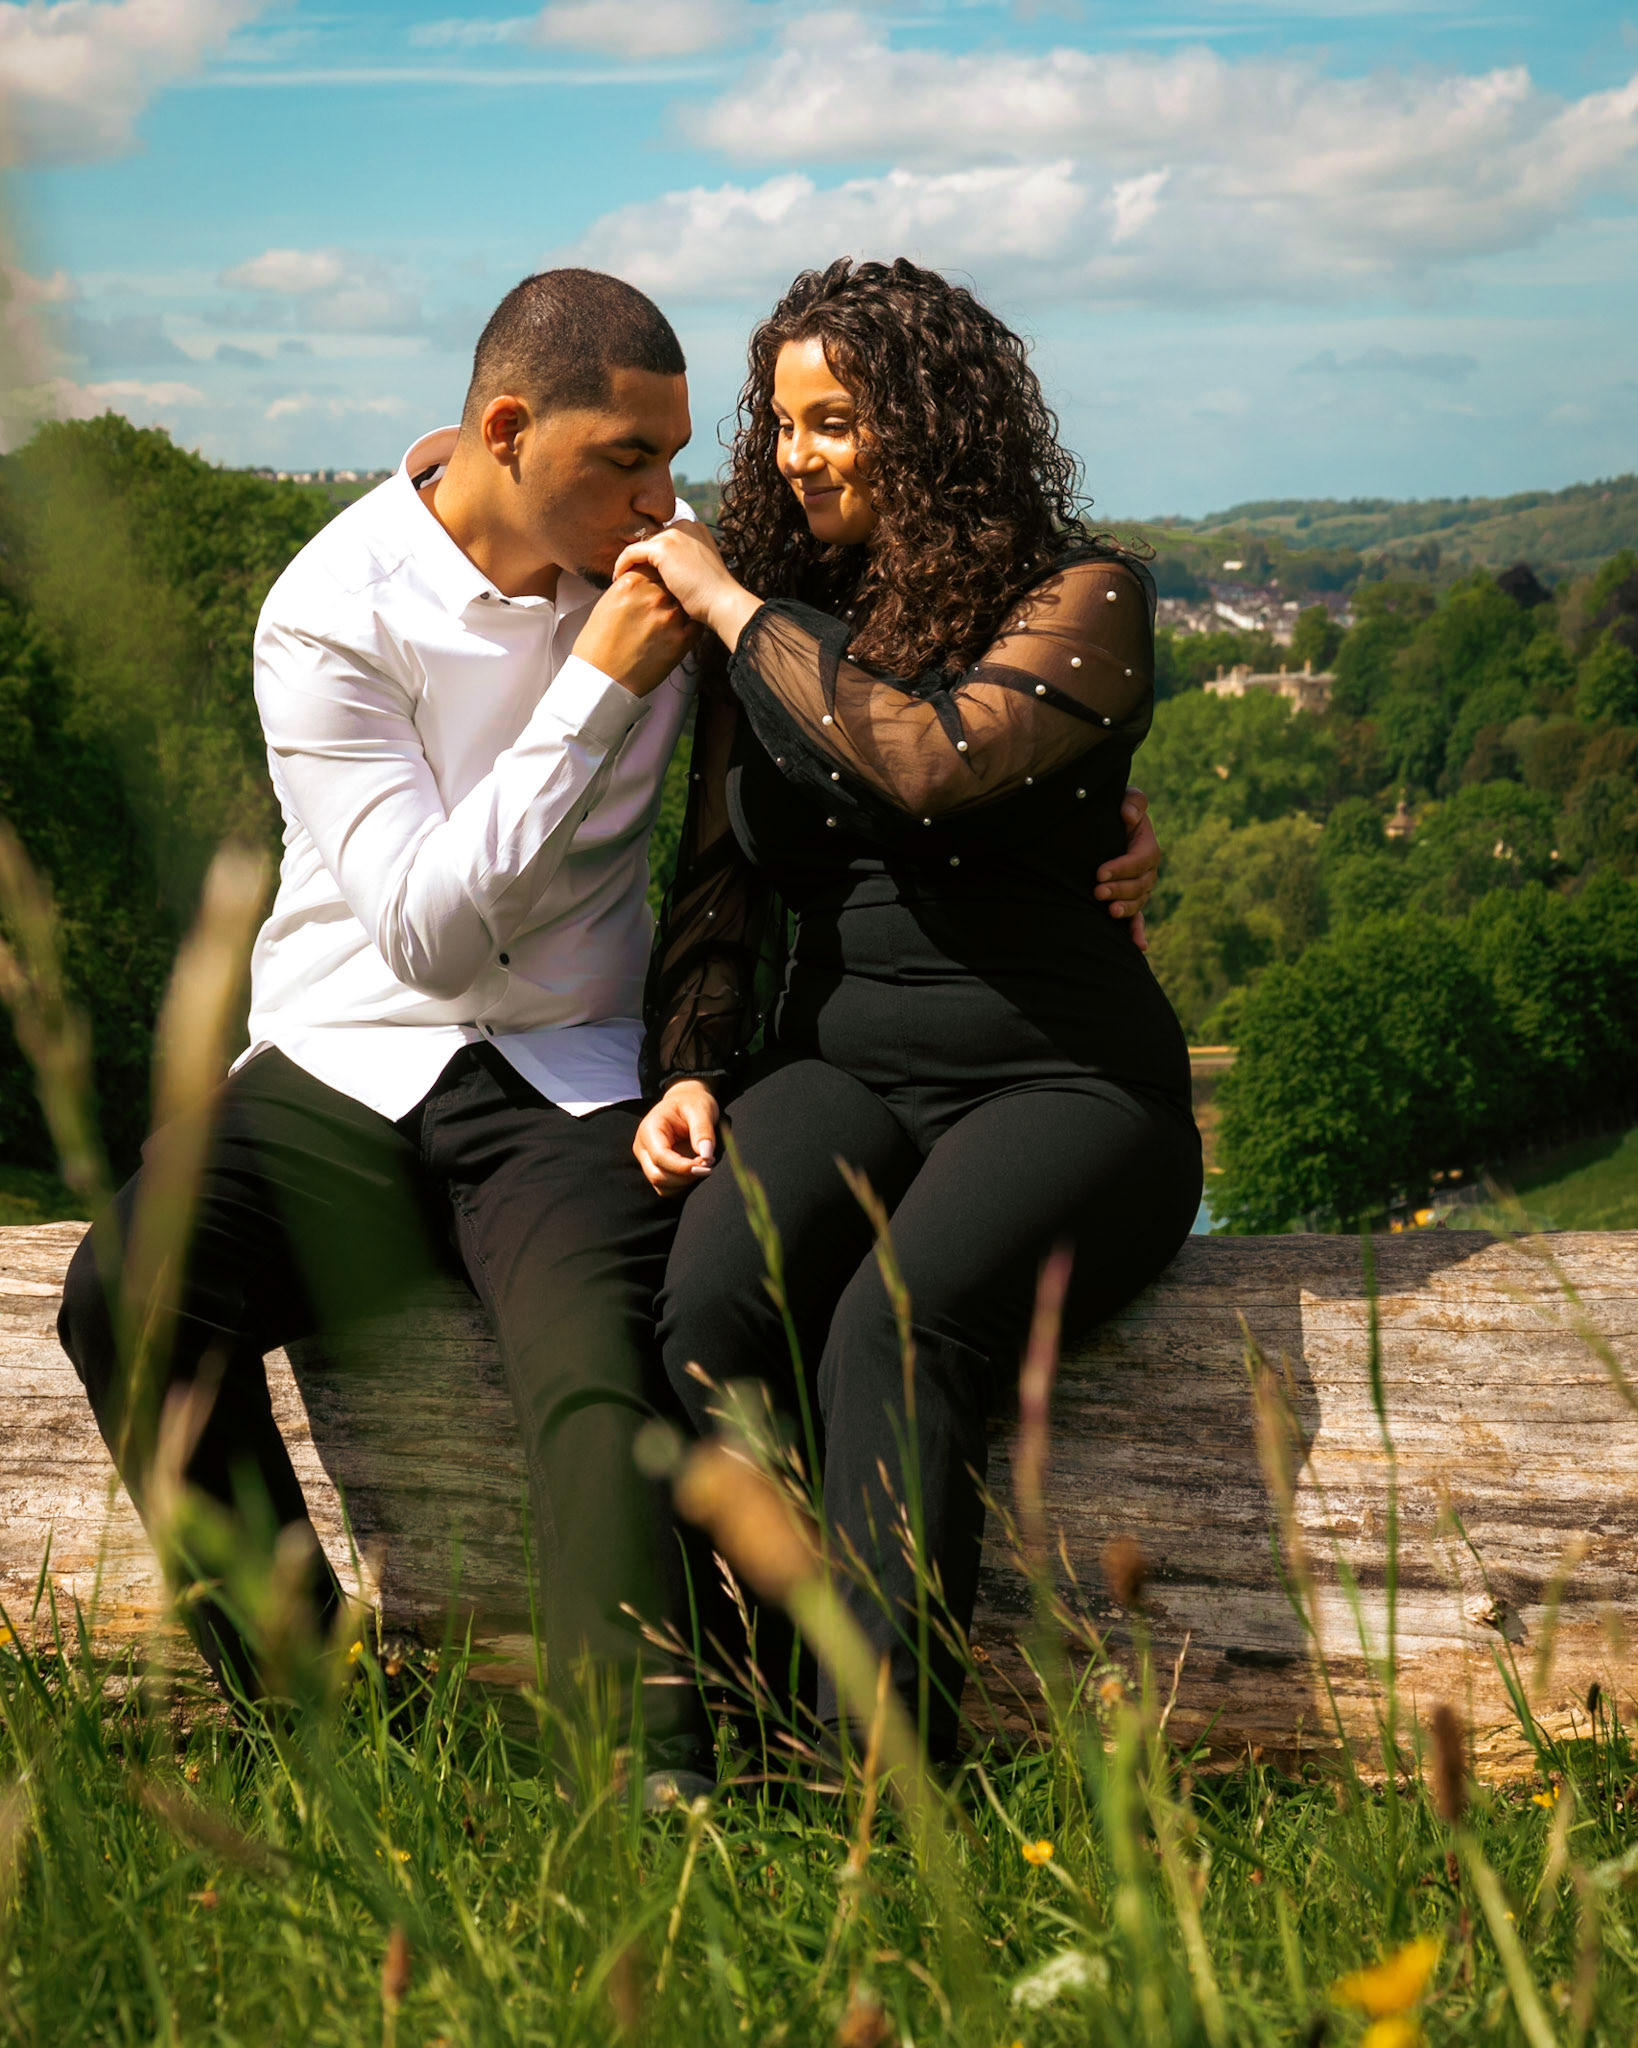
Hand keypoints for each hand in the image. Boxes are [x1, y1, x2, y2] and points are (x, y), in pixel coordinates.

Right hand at [574, 564, 698, 697]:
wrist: (602, 678)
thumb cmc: (598, 644)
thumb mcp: (607, 603)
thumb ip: (629, 587)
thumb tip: (643, 581)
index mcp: (632, 583)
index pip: (654, 567)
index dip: (656, 576)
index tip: (654, 585)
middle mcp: (653, 595)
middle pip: (671, 583)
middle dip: (668, 592)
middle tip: (659, 607)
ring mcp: (670, 617)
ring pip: (684, 602)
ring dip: (678, 609)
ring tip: (664, 623)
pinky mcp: (681, 639)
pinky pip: (695, 624)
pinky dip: (689, 625)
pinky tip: (677, 632)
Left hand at [613, 523, 760, 649]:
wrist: (722, 602)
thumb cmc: (714, 597)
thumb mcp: (701, 572)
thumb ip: (686, 564)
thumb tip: (668, 572)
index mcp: (698, 530)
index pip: (667, 538)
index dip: (654, 555)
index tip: (644, 570)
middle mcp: (687, 526)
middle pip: (653, 540)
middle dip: (642, 557)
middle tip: (630, 575)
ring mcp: (675, 535)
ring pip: (642, 545)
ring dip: (631, 561)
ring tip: (623, 578)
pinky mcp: (662, 549)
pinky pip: (632, 552)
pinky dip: (623, 564)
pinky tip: (619, 578)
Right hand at [634, 1080, 720, 1195]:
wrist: (685, 1103)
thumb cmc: (692, 1103)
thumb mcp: (701, 1109)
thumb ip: (702, 1130)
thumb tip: (705, 1155)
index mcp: (649, 1129)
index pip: (659, 1157)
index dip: (682, 1166)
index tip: (706, 1164)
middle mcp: (642, 1147)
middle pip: (657, 1176)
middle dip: (685, 1176)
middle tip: (708, 1164)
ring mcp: (647, 1160)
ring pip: (661, 1186)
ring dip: (685, 1182)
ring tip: (702, 1164)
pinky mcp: (655, 1169)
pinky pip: (666, 1188)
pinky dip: (682, 1185)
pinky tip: (694, 1169)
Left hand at [1097, 786, 1159, 951]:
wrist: (1104, 827)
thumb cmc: (1114, 810)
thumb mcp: (1125, 797)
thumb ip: (1133, 801)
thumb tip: (1128, 815)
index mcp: (1147, 845)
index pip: (1142, 859)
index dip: (1123, 867)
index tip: (1100, 872)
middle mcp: (1147, 869)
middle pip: (1141, 884)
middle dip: (1120, 889)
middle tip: (1097, 891)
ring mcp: (1139, 887)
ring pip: (1139, 902)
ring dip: (1127, 909)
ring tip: (1109, 911)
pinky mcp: (1129, 900)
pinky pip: (1138, 919)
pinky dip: (1138, 932)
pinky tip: (1139, 946)